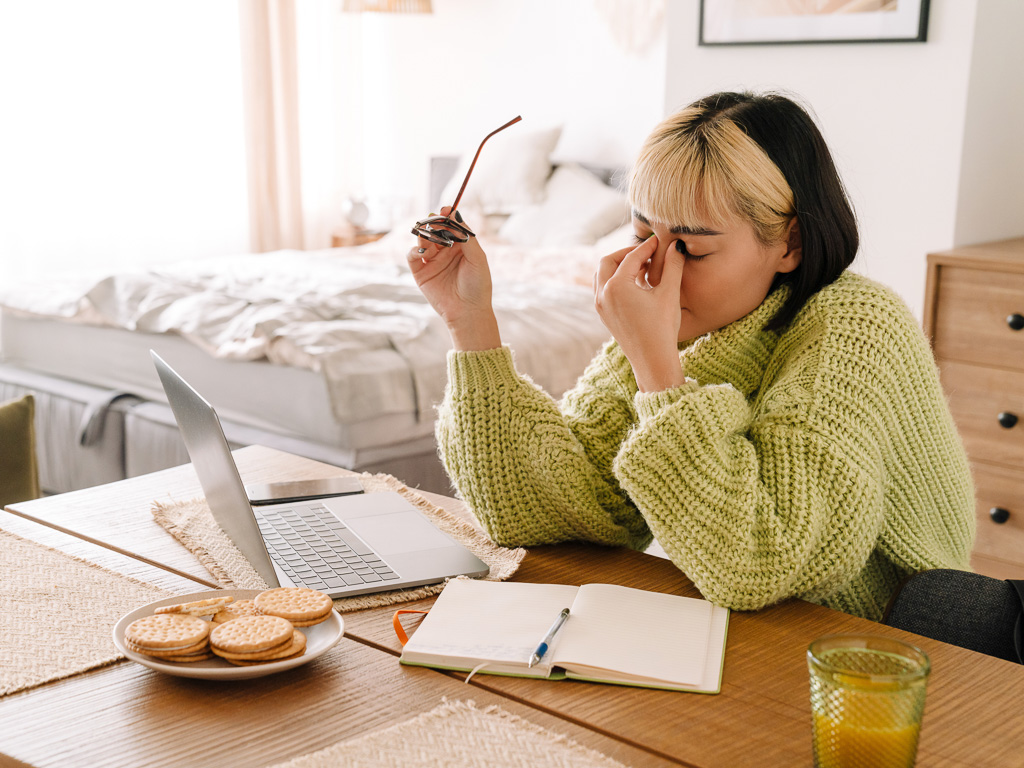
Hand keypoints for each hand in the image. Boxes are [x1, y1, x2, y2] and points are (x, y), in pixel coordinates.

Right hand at [407, 207, 500, 350]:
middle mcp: (445, 251)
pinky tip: (422, 250)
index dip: (447, 216)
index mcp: (461, 246)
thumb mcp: (477, 258)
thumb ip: (466, 236)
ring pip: (422, 239)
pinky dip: (414, 250)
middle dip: (433, 223)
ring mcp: (432, 261)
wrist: (468, 312)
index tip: (445, 209)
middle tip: (434, 220)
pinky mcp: (421, 272)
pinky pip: (412, 256)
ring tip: (430, 237)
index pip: (450, 225)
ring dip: (424, 234)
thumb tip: (455, 213)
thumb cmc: (478, 286)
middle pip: (434, 229)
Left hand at [594, 235, 686, 391]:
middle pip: (608, 261)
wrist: (652, 361)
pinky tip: (636, 284)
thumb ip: (672, 265)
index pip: (631, 257)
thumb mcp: (670, 293)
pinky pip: (603, 289)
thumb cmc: (662, 328)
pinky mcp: (603, 315)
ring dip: (618, 266)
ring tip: (642, 267)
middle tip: (647, 252)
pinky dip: (615, 280)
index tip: (659, 241)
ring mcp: (600, 306)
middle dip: (627, 253)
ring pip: (602, 274)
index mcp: (617, 286)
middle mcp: (602, 294)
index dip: (647, 247)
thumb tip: (676, 244)